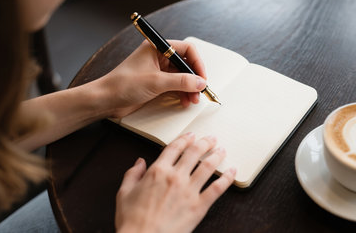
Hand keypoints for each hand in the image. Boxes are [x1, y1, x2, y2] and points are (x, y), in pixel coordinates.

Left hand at [94, 40, 206, 117]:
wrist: (105, 100)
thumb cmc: (123, 84)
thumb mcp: (156, 82)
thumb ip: (181, 81)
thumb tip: (200, 82)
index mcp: (157, 48)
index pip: (186, 50)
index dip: (197, 63)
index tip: (201, 78)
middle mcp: (158, 57)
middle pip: (185, 65)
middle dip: (194, 79)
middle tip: (199, 92)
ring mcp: (157, 71)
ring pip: (181, 77)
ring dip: (189, 88)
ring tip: (191, 100)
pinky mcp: (155, 84)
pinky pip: (174, 86)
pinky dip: (181, 93)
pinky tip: (183, 101)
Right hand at [115, 133, 235, 232]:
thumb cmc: (132, 221)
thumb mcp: (124, 193)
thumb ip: (132, 174)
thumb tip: (139, 162)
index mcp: (157, 171)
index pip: (174, 148)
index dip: (184, 139)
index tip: (191, 135)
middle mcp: (176, 177)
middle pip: (194, 152)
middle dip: (204, 143)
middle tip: (211, 139)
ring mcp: (189, 190)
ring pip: (208, 166)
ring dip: (216, 155)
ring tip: (221, 150)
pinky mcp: (199, 206)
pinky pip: (217, 188)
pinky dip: (226, 178)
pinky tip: (231, 172)